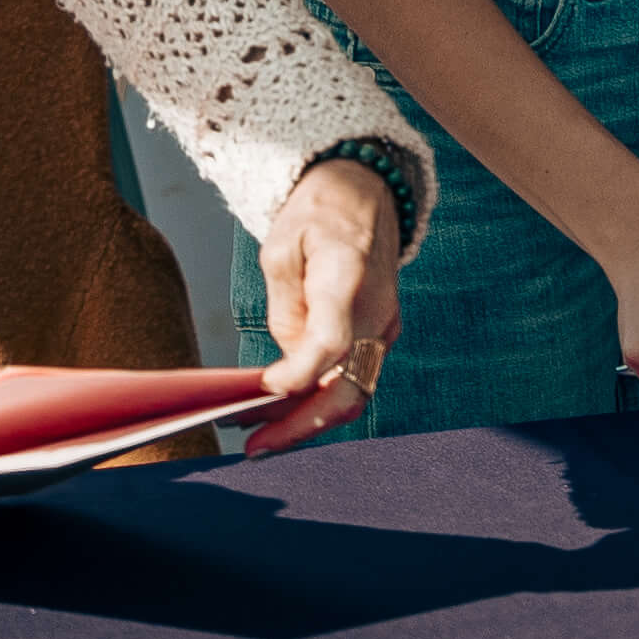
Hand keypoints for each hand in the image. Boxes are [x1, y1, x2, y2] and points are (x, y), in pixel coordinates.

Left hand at [243, 159, 400, 452]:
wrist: (367, 191)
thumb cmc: (319, 211)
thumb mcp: (280, 245)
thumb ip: (283, 307)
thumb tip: (288, 361)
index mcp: (348, 280)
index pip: (330, 345)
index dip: (296, 378)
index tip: (260, 392)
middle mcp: (375, 312)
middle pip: (348, 391)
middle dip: (300, 427)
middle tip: (254, 448)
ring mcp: (384, 327)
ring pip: (352, 394)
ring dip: (307, 420)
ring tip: (260, 436)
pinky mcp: (380, 335)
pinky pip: (353, 378)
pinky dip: (319, 399)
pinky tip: (283, 409)